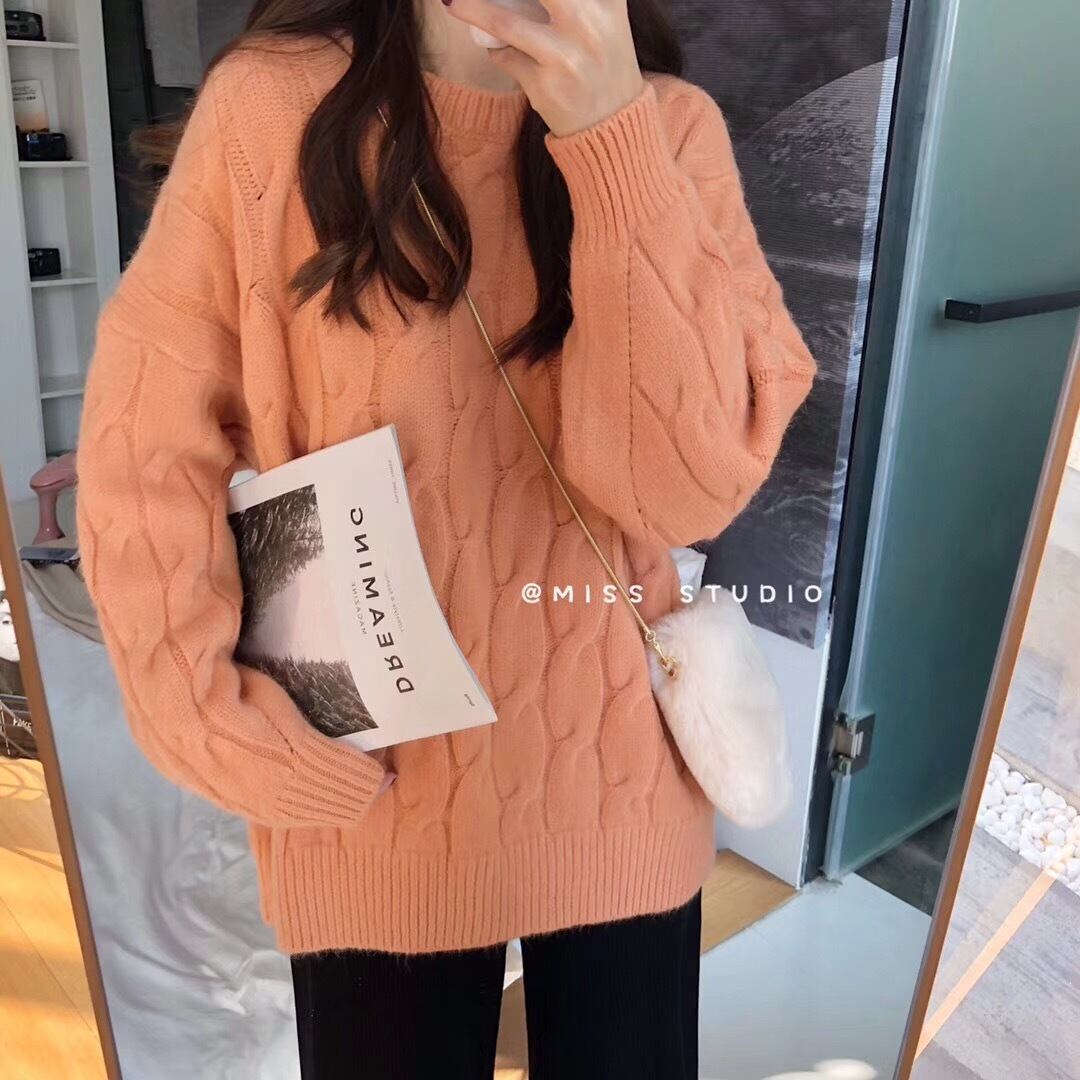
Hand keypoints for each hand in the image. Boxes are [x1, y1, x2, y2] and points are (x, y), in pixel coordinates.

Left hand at [443, 0, 645, 136]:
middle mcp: (589, 23)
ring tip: (452, 1)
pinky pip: (505, 56)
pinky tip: (502, 50)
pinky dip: (497, 49)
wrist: (612, 124)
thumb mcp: (606, 17)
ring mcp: (566, 56)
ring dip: (471, 7)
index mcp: (607, 1)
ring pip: (503, 20)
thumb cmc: (604, 62)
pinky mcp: (545, 85)